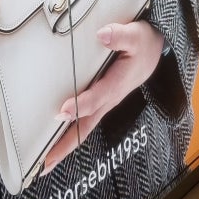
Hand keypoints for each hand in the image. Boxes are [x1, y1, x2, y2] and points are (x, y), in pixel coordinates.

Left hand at [43, 21, 164, 173]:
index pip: (96, 98)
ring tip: (43, 160)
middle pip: (85, 126)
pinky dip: (69, 133)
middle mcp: (109, 99)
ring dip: (64, 145)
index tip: (62, 111)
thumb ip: (121, 35)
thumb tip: (103, 35)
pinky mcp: (101, 100)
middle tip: (44, 163)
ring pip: (83, 127)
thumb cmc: (143, 44)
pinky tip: (55, 138)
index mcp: (117, 84)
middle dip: (65, 146)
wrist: (155, 50)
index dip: (80, 105)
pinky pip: (84, 120)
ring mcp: (105, 102)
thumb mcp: (136, 36)